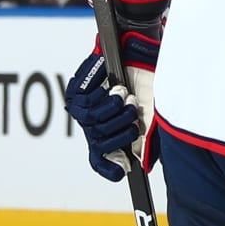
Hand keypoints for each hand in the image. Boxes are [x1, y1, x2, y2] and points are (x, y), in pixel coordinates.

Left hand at [64, 49, 152, 179]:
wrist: (135, 54)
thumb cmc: (142, 84)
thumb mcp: (150, 114)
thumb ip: (147, 139)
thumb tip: (144, 164)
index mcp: (107, 134)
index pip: (101, 160)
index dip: (109, 169)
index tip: (123, 171)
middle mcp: (92, 126)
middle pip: (102, 141)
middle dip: (122, 126)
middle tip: (134, 109)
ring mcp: (81, 110)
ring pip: (94, 121)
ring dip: (113, 108)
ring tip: (124, 95)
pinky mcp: (74, 93)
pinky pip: (87, 102)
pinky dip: (102, 94)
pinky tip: (110, 86)